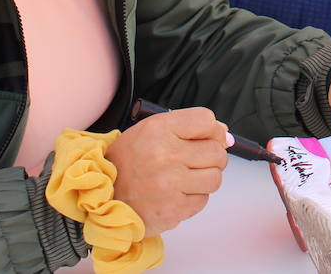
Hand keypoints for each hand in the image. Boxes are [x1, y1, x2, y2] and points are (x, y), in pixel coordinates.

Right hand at [107, 107, 229, 236]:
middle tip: (195, 161)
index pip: (206, 120)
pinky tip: (177, 193)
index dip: (212, 130)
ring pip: (215, 177)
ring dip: (206, 178)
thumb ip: (187, 128)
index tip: (206, 138)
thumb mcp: (149, 132)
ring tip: (187, 178)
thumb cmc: (128, 163)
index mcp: (158, 129)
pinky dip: (195, 197)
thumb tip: (226, 135)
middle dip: (212, 156)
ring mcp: (171, 184)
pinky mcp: (174, 209)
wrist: (103, 196)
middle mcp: (166, 154)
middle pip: (217, 151)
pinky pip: (203, 200)